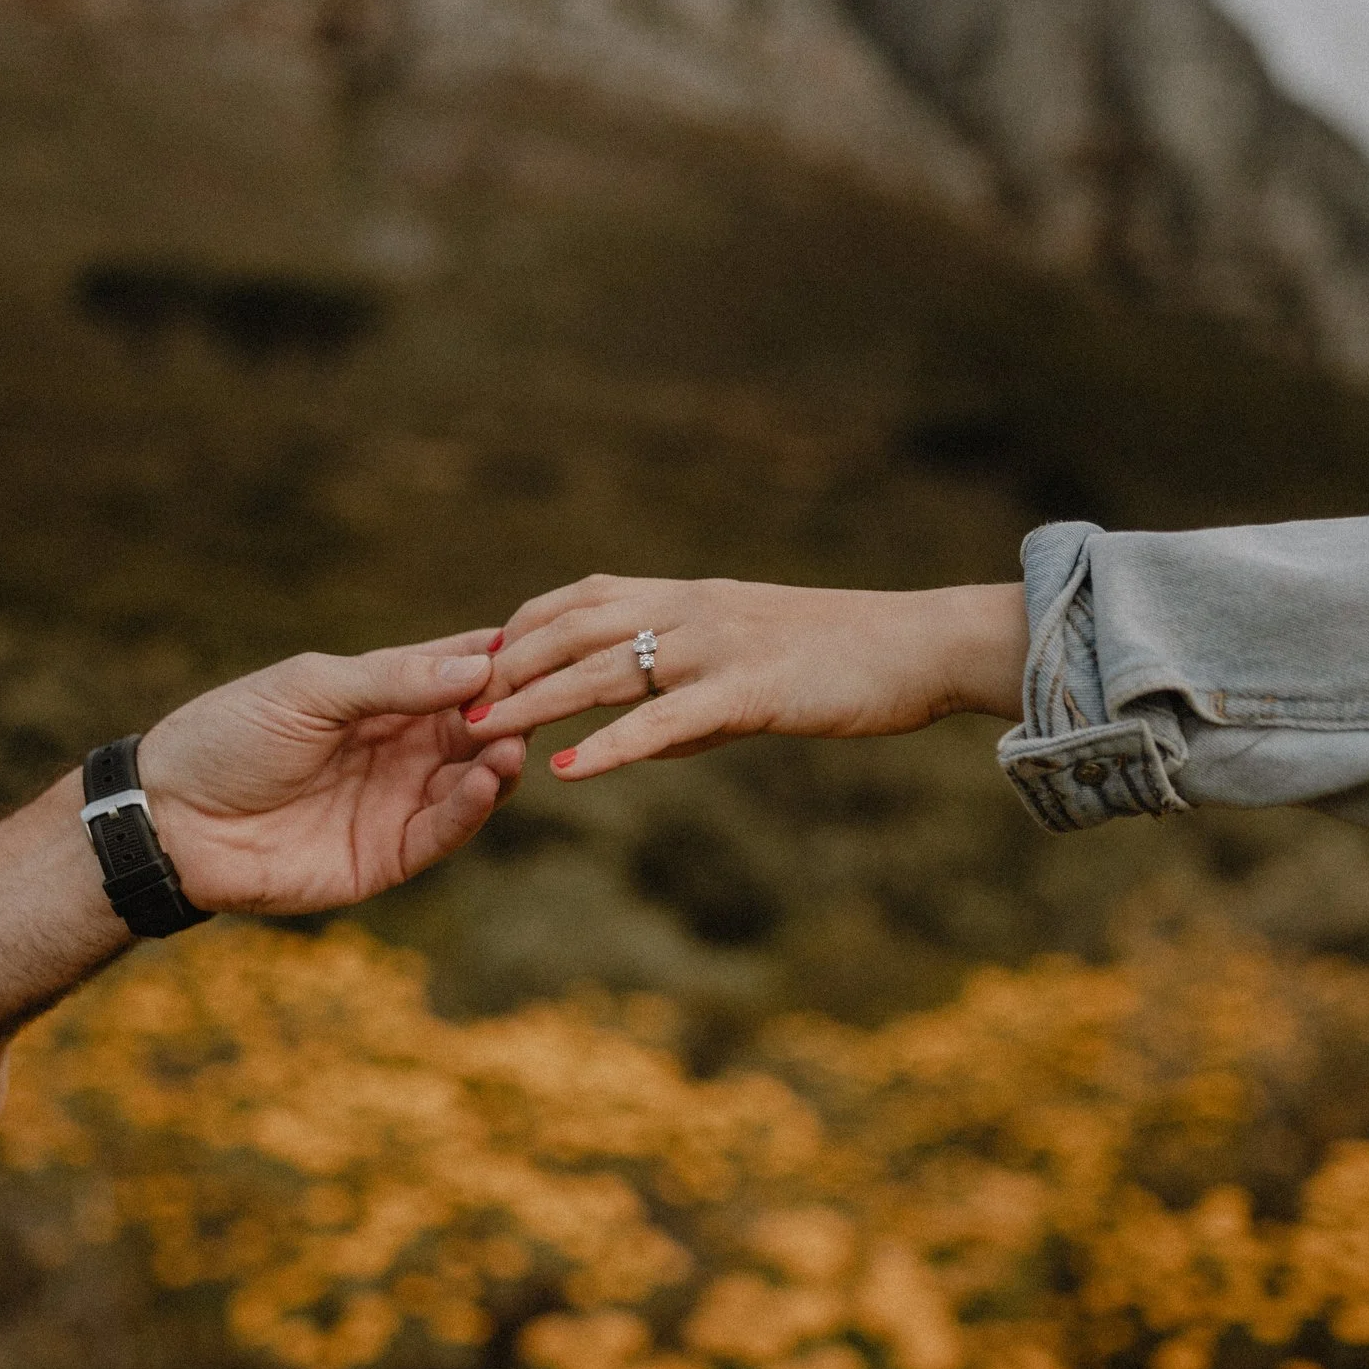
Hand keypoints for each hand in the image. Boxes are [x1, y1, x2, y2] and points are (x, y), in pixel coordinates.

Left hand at [138, 631, 526, 911]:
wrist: (171, 819)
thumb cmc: (228, 736)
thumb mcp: (309, 690)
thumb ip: (392, 679)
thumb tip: (479, 661)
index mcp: (379, 699)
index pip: (454, 671)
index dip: (495, 658)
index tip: (539, 642)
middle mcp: (399, 749)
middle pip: (477, 726)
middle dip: (509, 711)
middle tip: (538, 699)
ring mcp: (397, 803)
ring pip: (473, 780)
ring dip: (499, 760)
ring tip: (513, 742)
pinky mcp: (387, 857)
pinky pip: (444, 832)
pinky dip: (472, 808)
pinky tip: (488, 780)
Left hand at [464, 577, 1026, 778]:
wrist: (924, 643)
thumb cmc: (847, 659)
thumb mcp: (755, 659)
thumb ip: (691, 691)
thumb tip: (644, 737)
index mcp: (688, 597)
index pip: (577, 598)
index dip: (519, 628)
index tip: (470, 661)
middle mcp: (689, 610)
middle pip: (570, 627)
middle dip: (502, 664)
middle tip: (444, 701)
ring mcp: (716, 648)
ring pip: (602, 669)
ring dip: (532, 701)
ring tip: (475, 732)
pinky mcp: (748, 692)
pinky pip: (664, 721)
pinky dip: (609, 746)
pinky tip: (567, 770)